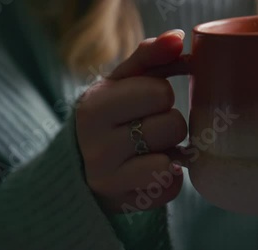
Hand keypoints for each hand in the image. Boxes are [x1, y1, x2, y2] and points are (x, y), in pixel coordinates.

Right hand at [76, 30, 187, 212]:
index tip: (144, 103)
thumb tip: (178, 37)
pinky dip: (169, 177)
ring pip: (173, 158)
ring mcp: (108, 178)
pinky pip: (172, 187)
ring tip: (148, 149)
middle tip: (147, 128)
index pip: (160, 92)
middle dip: (168, 124)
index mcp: (94, 106)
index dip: (160, 96)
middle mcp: (95, 144)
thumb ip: (149, 57)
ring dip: (169, 152)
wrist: (79, 166)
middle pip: (172, 125)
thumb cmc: (108, 117)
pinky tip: (150, 171)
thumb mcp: (120, 83)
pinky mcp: (124, 203)